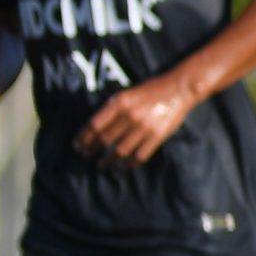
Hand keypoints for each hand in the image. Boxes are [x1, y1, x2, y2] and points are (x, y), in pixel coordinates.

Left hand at [75, 76, 195, 164]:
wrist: (179, 88)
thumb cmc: (149, 90)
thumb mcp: (125, 94)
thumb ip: (110, 110)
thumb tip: (92, 129)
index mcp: (119, 103)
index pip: (94, 125)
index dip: (83, 138)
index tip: (77, 146)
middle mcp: (129, 116)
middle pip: (104, 140)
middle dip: (92, 150)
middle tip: (86, 156)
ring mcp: (144, 127)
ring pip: (119, 151)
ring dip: (107, 160)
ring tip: (101, 165)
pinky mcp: (158, 136)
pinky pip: (139, 156)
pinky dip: (129, 164)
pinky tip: (123, 166)